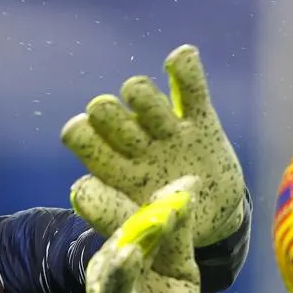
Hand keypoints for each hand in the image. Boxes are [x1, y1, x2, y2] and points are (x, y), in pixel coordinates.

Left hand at [62, 44, 245, 248]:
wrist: (212, 222)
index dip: (82, 134)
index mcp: (112, 168)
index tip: (98, 147)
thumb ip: (109, 214)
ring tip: (165, 126)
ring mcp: (166, 130)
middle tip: (135, 142)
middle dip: (111, 117)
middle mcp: (134, 142)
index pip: (80, 134)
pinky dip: (183, 66)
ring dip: (145, 100)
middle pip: (104, 109)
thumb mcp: (138, 233)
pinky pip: (190, 84)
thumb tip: (79, 187)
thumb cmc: (167, 230)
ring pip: (140, 92)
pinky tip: (178, 59)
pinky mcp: (201, 122)